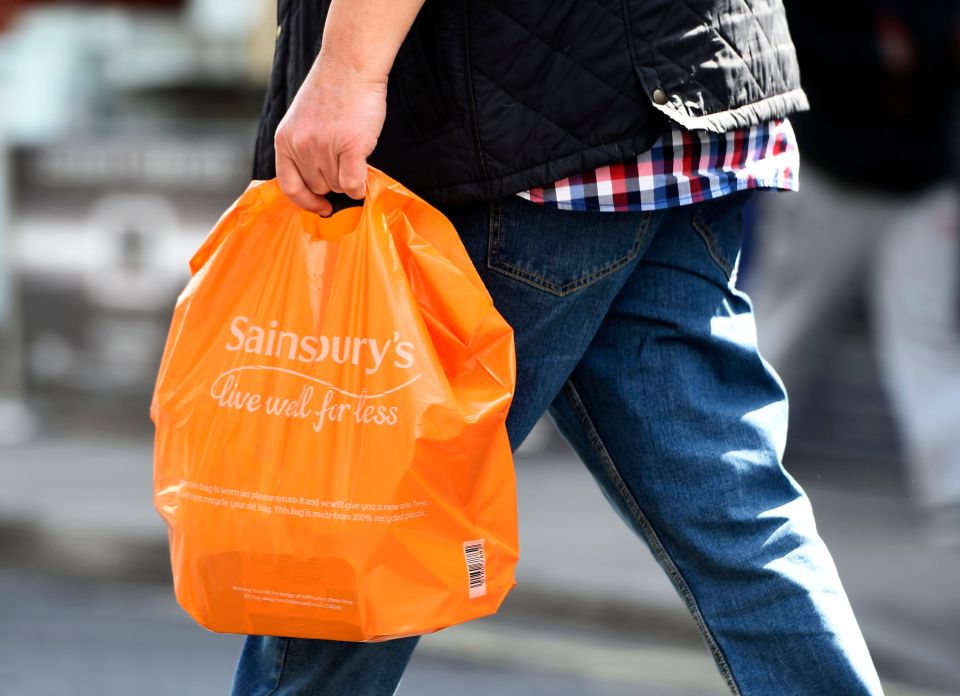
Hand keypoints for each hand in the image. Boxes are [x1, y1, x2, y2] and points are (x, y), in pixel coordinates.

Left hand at [274, 57, 387, 214]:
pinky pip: (353, 184)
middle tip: (345, 160)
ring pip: (337, 186)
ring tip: (353, 151)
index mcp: (284, 141)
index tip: (321, 206)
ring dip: (349, 178)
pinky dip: (361, 186)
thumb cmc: (332, 91)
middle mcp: (300, 146)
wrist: (351, 65)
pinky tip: (365, 177)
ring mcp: (323, 147)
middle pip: (319, 187)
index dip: (305, 201)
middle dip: (333, 180)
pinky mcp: (349, 146)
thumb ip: (302, 148)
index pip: (289, 186)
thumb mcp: (301, 120)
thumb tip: (318, 183)